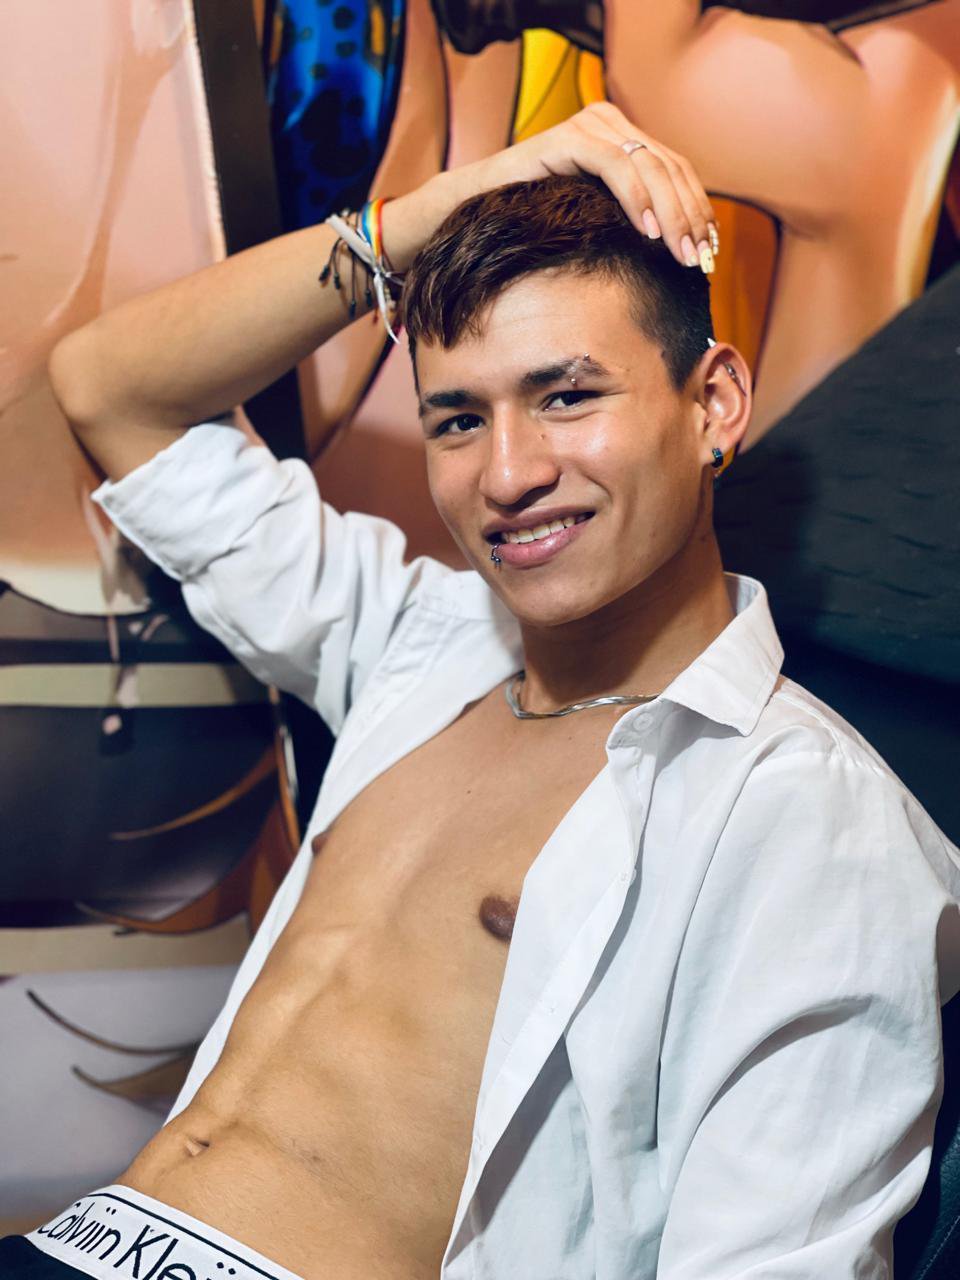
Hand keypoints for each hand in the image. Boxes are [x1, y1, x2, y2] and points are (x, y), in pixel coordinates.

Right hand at [387, 102, 717, 273]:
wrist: (470, 217)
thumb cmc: (530, 229)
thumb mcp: (592, 226)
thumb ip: (629, 224)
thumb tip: (681, 256)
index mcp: (623, 141)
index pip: (677, 172)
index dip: (699, 211)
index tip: (710, 253)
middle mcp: (609, 124)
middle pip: (670, 167)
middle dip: (691, 217)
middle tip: (700, 259)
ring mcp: (589, 126)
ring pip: (650, 164)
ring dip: (672, 212)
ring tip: (681, 253)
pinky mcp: (566, 138)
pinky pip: (614, 164)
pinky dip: (636, 197)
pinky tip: (648, 231)